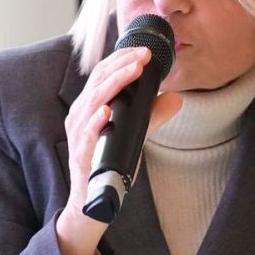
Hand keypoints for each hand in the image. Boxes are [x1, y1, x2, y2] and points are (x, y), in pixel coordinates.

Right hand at [56, 45, 181, 254]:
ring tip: (132, 70)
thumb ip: (151, 115)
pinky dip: (95, 121)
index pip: (102, 74)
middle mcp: (79, 116)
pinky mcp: (80, 155)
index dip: (121, 59)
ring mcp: (78, 135)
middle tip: (143, 55)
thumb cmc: (108, 164)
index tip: (144, 51)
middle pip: (98, 82)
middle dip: (121, 66)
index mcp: (88, 107)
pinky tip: (105, 110)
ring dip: (113, 84)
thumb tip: (175, 98)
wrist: (93, 202)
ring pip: (92, 102)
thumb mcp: (133, 134)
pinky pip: (87, 135)